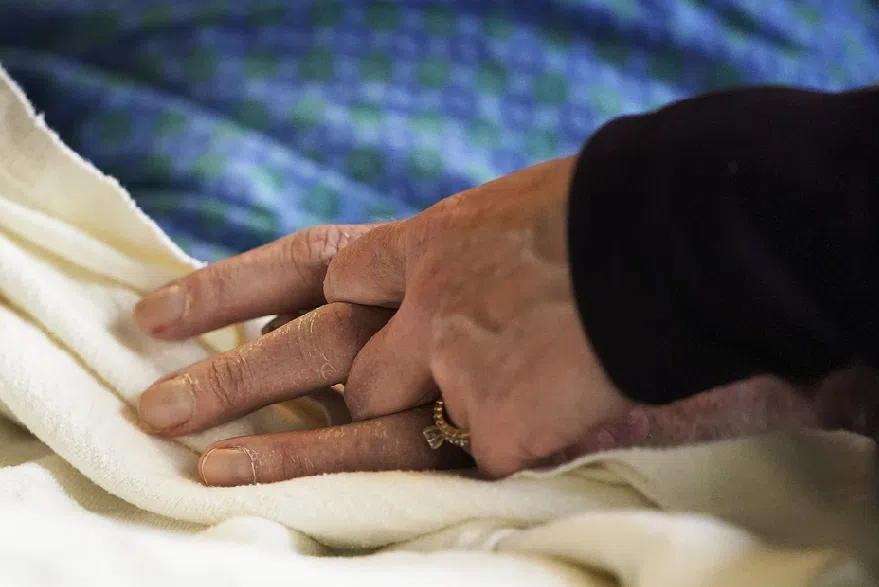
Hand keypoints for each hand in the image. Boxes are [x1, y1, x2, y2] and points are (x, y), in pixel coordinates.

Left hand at [134, 157, 633, 483]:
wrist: (695, 247)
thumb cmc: (617, 228)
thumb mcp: (521, 224)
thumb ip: (461, 267)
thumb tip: (408, 301)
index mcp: (431, 240)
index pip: (305, 265)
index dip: (228, 288)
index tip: (161, 312)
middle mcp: (426, 304)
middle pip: (306, 349)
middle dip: (226, 380)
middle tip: (154, 408)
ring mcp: (458, 369)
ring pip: (356, 419)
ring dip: (285, 450)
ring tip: (207, 473)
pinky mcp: (499, 433)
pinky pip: (469, 457)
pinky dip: (483, 454)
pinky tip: (502, 445)